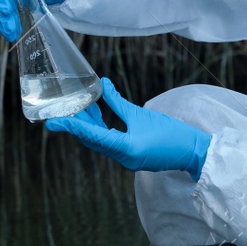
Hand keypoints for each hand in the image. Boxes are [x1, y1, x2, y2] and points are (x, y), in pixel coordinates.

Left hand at [47, 79, 211, 179]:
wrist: (193, 151)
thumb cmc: (172, 133)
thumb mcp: (142, 114)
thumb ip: (119, 101)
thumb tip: (102, 84)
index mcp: (126, 148)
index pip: (92, 135)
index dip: (71, 127)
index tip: (53, 122)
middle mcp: (122, 158)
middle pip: (92, 140)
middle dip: (77, 124)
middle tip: (61, 111)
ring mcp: (126, 161)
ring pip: (99, 142)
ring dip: (88, 127)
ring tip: (77, 109)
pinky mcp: (131, 159)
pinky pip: (109, 145)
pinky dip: (100, 132)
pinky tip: (96, 118)